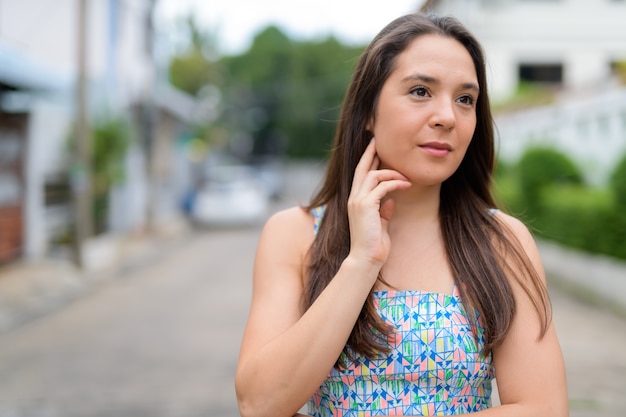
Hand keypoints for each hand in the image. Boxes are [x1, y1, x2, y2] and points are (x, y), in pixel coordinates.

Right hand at [346, 139, 410, 268]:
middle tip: (378, 140)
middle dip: (371, 152)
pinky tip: (406, 185)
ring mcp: (358, 200)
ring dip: (392, 173)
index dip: (367, 160)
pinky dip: (395, 183)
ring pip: (374, 174)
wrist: (366, 258)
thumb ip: (384, 210)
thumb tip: (391, 200)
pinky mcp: (366, 205)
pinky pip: (382, 186)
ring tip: (406, 177)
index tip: (375, 148)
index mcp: (355, 200)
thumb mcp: (380, 223)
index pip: (360, 175)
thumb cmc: (374, 244)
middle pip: (362, 167)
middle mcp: (353, 197)